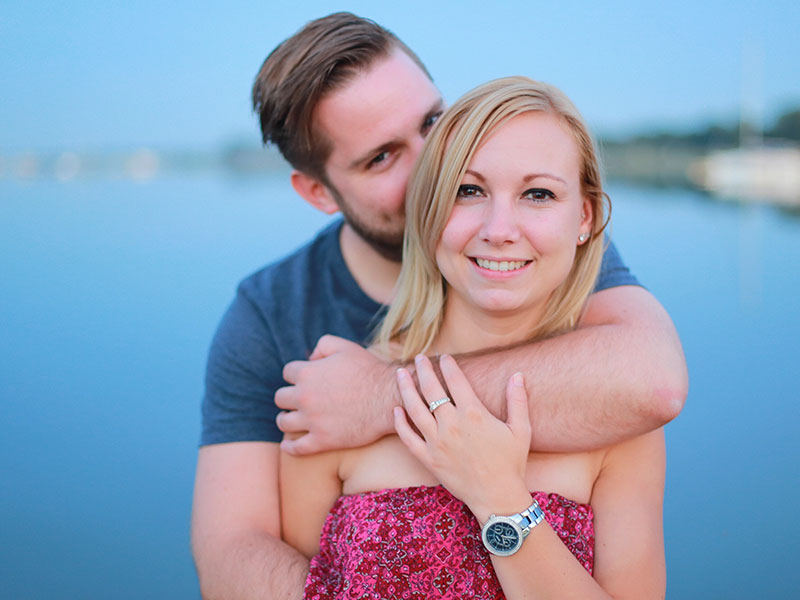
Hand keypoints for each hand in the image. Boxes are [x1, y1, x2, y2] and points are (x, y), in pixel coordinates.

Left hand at [275, 335, 394, 454]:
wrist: (389, 398)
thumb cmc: (369, 371)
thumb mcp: (345, 347)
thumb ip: (322, 345)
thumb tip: (309, 359)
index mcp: (308, 373)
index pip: (287, 373)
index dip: (296, 375)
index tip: (304, 380)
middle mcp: (305, 397)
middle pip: (280, 397)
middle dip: (288, 397)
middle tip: (298, 400)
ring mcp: (312, 421)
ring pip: (283, 422)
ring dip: (286, 419)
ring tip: (293, 419)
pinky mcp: (322, 441)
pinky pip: (296, 448)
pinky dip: (289, 447)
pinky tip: (288, 445)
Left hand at [393, 354, 531, 522]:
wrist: (498, 497)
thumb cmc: (511, 463)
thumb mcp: (521, 430)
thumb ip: (518, 400)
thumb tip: (517, 374)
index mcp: (474, 414)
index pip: (455, 380)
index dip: (448, 365)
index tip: (444, 356)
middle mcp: (451, 424)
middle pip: (431, 389)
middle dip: (423, 369)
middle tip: (419, 357)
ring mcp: (437, 442)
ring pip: (414, 408)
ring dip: (406, 388)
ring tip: (400, 373)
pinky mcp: (428, 459)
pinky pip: (407, 437)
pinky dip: (400, 422)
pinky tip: (396, 409)